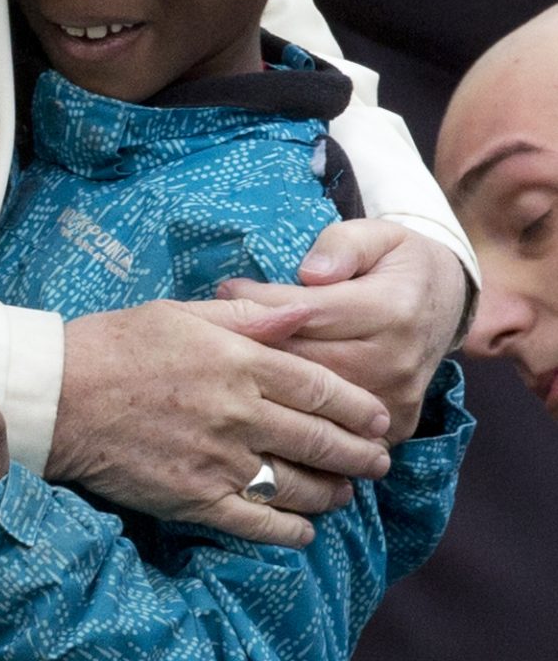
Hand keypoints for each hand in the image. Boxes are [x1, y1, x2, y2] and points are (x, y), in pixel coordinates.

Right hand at [46, 295, 391, 548]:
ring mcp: (218, 459)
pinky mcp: (194, 498)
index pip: (321, 387)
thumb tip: (304, 312)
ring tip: (346, 493)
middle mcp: (238, 412)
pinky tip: (304, 532)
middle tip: (380, 461)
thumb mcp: (184, 313)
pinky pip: (258, 523)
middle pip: (320, 439)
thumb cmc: (116, 344)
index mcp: (240, 360)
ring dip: (332, 492)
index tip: (380, 418)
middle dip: (360, 453)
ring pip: (297, 485)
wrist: (58, 397)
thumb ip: (249, 316)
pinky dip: (289, 531)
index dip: (358, 407)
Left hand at [217, 220, 468, 441]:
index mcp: (393, 309)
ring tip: (231, 362)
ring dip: (268, 383)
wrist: (445, 305)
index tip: (226, 288)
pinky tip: (264, 397)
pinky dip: (298, 414)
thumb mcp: (377, 234)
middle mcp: (396, 360)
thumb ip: (342, 246)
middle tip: (215, 331)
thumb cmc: (398, 264)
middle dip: (255, 345)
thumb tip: (310, 274)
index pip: (308, 312)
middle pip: (304, 361)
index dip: (261, 302)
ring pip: (311, 400)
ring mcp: (395, 399)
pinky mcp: (394, 425)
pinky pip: (333, 426)